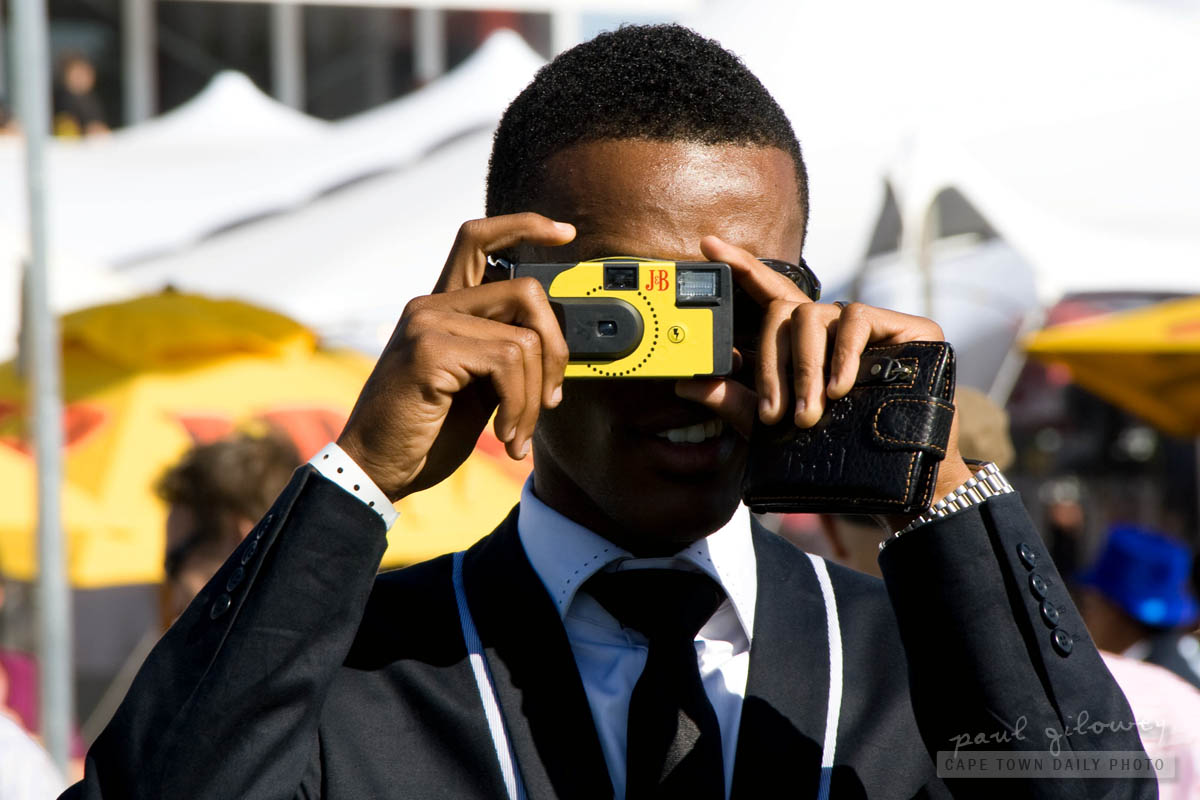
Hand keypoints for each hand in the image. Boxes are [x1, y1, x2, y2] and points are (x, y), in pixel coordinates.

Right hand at [337, 214, 574, 500]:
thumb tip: (558, 346)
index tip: (565, 234)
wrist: (377, 469)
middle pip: (526, 290)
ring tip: (518, 433)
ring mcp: (428, 323)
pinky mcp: (430, 350)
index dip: (526, 225)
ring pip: (525, 338)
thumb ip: (505, 355)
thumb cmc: (425, 432)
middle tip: (552, 398)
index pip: (479, 237)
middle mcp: (432, 305)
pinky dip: (520, 406)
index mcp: (442, 307)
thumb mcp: (477, 386)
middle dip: (556, 348)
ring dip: (535, 396)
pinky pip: (509, 363)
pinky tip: (505, 435)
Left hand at [676, 236, 971, 507]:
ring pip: (814, 317)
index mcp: (799, 339)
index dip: (739, 267)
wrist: (897, 472)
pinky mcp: (900, 324)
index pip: (766, 293)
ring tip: (810, 414)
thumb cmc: (832, 446)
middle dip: (775, 368)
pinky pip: (856, 321)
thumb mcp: (773, 427)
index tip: (707, 246)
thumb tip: (685, 383)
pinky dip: (842, 357)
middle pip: (783, 313)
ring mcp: (865, 320)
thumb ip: (732, 401)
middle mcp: (829, 323)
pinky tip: (841, 388)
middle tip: (778, 417)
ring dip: (806, 370)